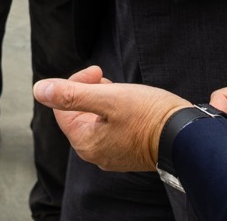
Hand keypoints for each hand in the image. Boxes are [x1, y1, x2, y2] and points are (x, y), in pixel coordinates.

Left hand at [34, 66, 191, 172]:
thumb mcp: (108, 98)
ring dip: (106, 99)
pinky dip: (118, 111)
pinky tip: (134, 106)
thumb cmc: (149, 116)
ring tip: (125, 93)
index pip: (62, 106)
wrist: (187, 136)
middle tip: (112, 83)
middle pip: (79, 112)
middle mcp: (95, 153)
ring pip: (97, 117)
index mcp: (85, 142)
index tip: (98, 72)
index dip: (77, 82)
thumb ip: (71, 95)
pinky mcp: (128, 152)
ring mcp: (112, 154)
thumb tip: (39, 90)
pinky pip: (112, 126)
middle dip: (92, 91)